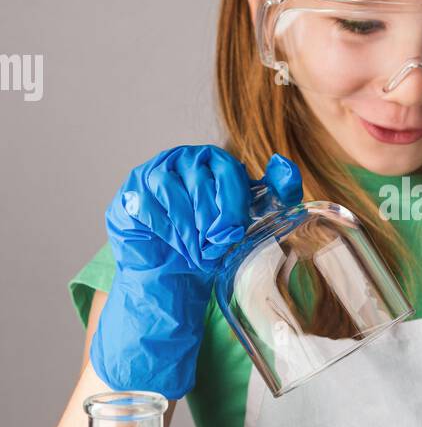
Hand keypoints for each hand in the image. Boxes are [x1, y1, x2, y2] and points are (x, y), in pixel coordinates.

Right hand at [90, 146, 300, 397]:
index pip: (227, 170)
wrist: (172, 267)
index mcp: (212, 160)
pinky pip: (149, 208)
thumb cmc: (210, 240)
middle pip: (200, 184)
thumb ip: (275, 191)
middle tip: (212, 247)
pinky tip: (172, 247)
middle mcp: (180, 159)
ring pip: (173, 195)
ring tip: (194, 252)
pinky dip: (166, 233)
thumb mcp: (248, 218)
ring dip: (188, 232)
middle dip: (210, 223)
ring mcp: (151, 174)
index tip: (232, 233)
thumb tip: (286, 164)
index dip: (232, 205)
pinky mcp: (130, 194)